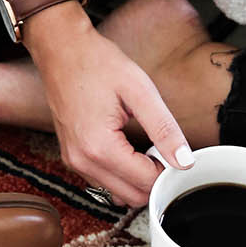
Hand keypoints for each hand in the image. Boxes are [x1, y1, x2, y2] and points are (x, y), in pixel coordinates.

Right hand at [27, 5, 191, 204]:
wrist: (61, 50)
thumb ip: (164, 129)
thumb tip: (184, 162)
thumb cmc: (97, 64)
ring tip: (147, 148)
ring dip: (138, 180)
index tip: (176, 151)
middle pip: (132, 196)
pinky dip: (122, 175)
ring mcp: (74, 162)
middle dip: (154, 180)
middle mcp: (82, 162)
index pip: (146, 183)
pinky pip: (103, 182)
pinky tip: (130, 150)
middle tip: (164, 150)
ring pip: (118, 194)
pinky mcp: (72, 158)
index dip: (169, 171)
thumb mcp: (140, 91)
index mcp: (100, 147)